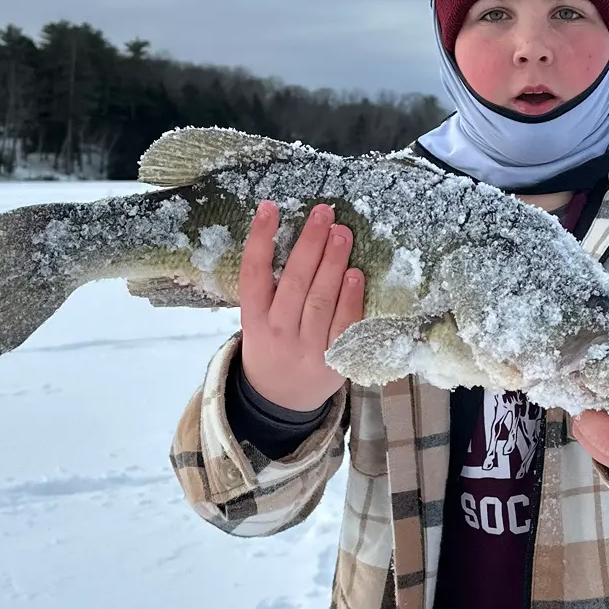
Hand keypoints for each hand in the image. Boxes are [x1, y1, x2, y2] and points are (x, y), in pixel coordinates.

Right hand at [239, 201, 363, 410]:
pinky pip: (344, 326)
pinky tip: (355, 273)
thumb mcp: (258, 320)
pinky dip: (351, 299)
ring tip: (342, 233)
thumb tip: (301, 236)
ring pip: (320, 300)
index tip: (270, 207)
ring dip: (332, 263)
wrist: (281, 400)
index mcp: (254, 319)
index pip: (253, 274)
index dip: (260, 239)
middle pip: (293, 282)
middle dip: (310, 244)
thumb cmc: (273, 346)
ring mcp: (307, 348)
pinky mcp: (334, 361)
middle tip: (323, 213)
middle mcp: (278, 332)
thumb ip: (271, 287)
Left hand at [571, 362, 608, 484]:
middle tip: (582, 396)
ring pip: (600, 456)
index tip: (584, 394)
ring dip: (588, 431)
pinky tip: (598, 419)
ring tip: (590, 405)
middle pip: (605, 450)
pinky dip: (595, 439)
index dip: (593, 420)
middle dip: (586, 423)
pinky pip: (605, 458)